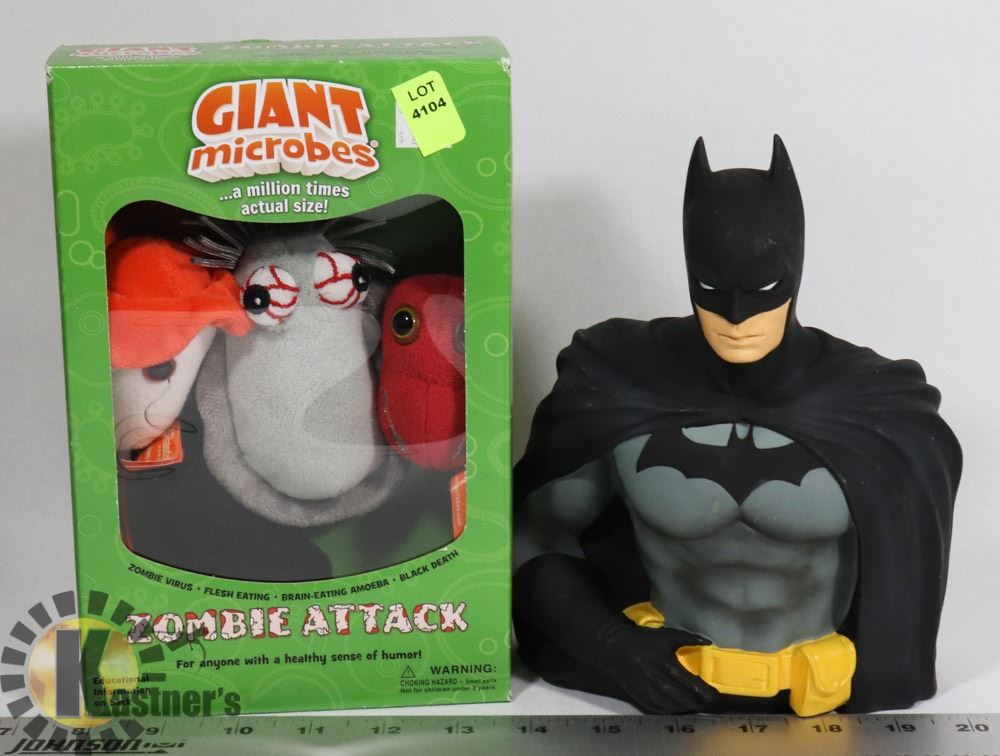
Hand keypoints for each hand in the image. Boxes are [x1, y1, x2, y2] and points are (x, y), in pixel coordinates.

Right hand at [594, 621, 719, 713]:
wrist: (615, 649)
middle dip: (699, 704)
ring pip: (673, 707)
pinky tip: (678, 708)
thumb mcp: (667, 635)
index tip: (715, 695)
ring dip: (686, 709)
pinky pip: (660, 710)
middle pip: (684, 699)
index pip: (691, 685)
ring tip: (696, 707)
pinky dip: (671, 711)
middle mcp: (659, 681)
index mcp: (667, 665)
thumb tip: (708, 642)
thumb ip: (688, 638)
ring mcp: (649, 692)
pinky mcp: (640, 698)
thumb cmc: (644, 641)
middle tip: (708, 704)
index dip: (705, 692)